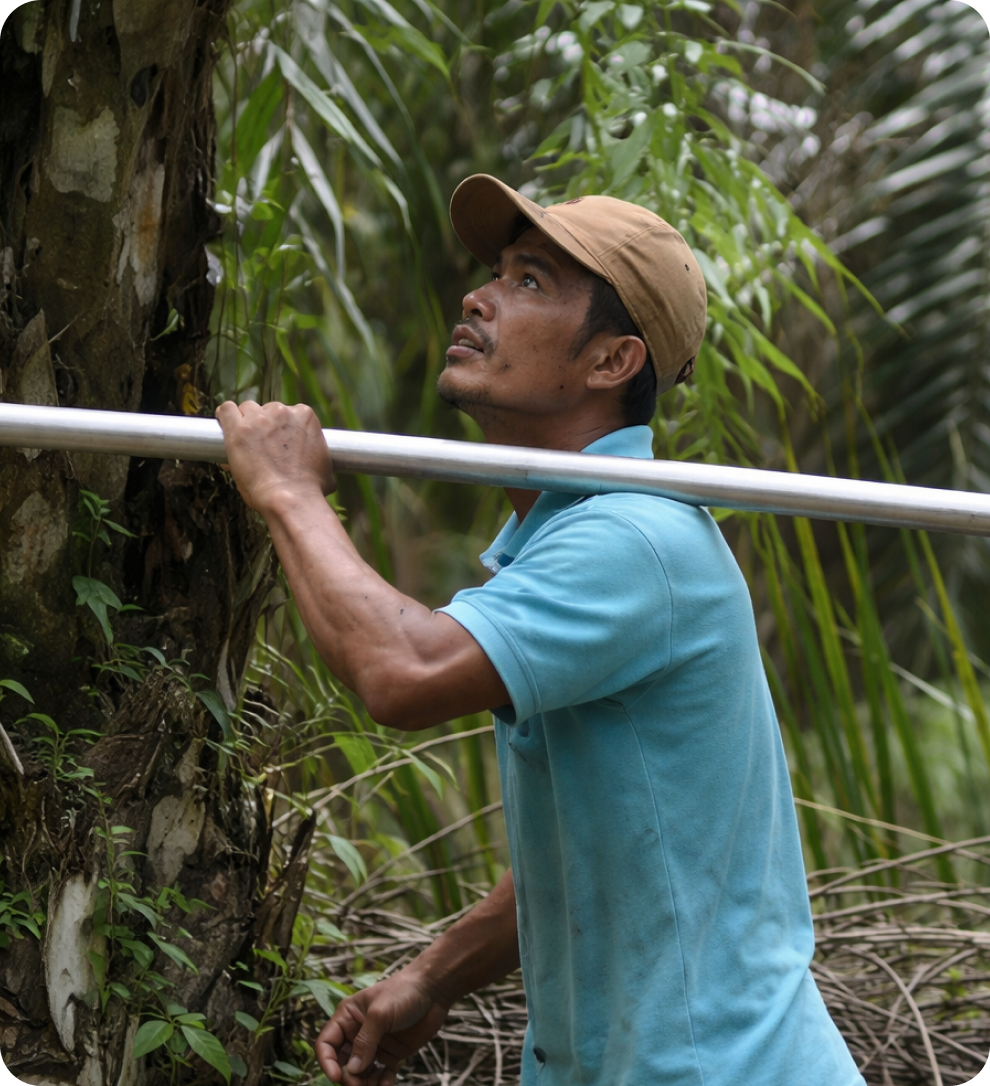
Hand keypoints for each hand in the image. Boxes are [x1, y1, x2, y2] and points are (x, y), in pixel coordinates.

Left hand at [215, 400, 335, 512]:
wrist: (291, 499)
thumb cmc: (311, 490)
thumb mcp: (326, 471)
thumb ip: (321, 461)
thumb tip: (324, 473)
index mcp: (305, 416)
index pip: (288, 413)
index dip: (280, 430)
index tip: (277, 444)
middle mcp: (282, 412)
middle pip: (267, 410)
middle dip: (264, 427)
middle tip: (261, 449)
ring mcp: (259, 418)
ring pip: (247, 410)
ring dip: (245, 423)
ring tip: (243, 443)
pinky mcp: (238, 429)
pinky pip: (226, 410)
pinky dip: (225, 418)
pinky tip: (225, 428)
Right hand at [315, 971, 448, 1084]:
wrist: (434, 990)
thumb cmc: (404, 992)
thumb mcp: (380, 1013)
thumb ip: (365, 1041)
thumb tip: (352, 1070)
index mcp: (348, 1016)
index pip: (327, 1042)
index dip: (327, 1061)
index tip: (336, 1077)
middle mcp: (357, 1033)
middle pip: (342, 1063)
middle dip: (348, 1077)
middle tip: (359, 1085)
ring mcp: (374, 1045)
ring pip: (360, 1073)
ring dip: (364, 1084)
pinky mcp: (391, 1054)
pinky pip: (380, 1076)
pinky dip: (381, 1083)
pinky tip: (387, 1083)